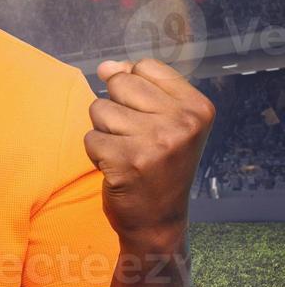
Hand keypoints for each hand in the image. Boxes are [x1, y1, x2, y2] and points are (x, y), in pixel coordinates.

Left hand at [86, 59, 215, 249]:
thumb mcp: (164, 121)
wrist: (157, 220)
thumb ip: (138, 86)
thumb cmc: (158, 165)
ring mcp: (155, 143)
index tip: (146, 115)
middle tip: (134, 137)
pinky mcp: (127, 162)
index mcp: (197, 108)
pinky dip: (96, 152)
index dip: (133, 87)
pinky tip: (116, 167)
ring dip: (104, 131)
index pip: (145, 66)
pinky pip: (90, 137)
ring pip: (100, 109)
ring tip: (126, 152)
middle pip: (119, 82)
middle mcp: (182, 123)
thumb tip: (106, 66)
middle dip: (116, 107)